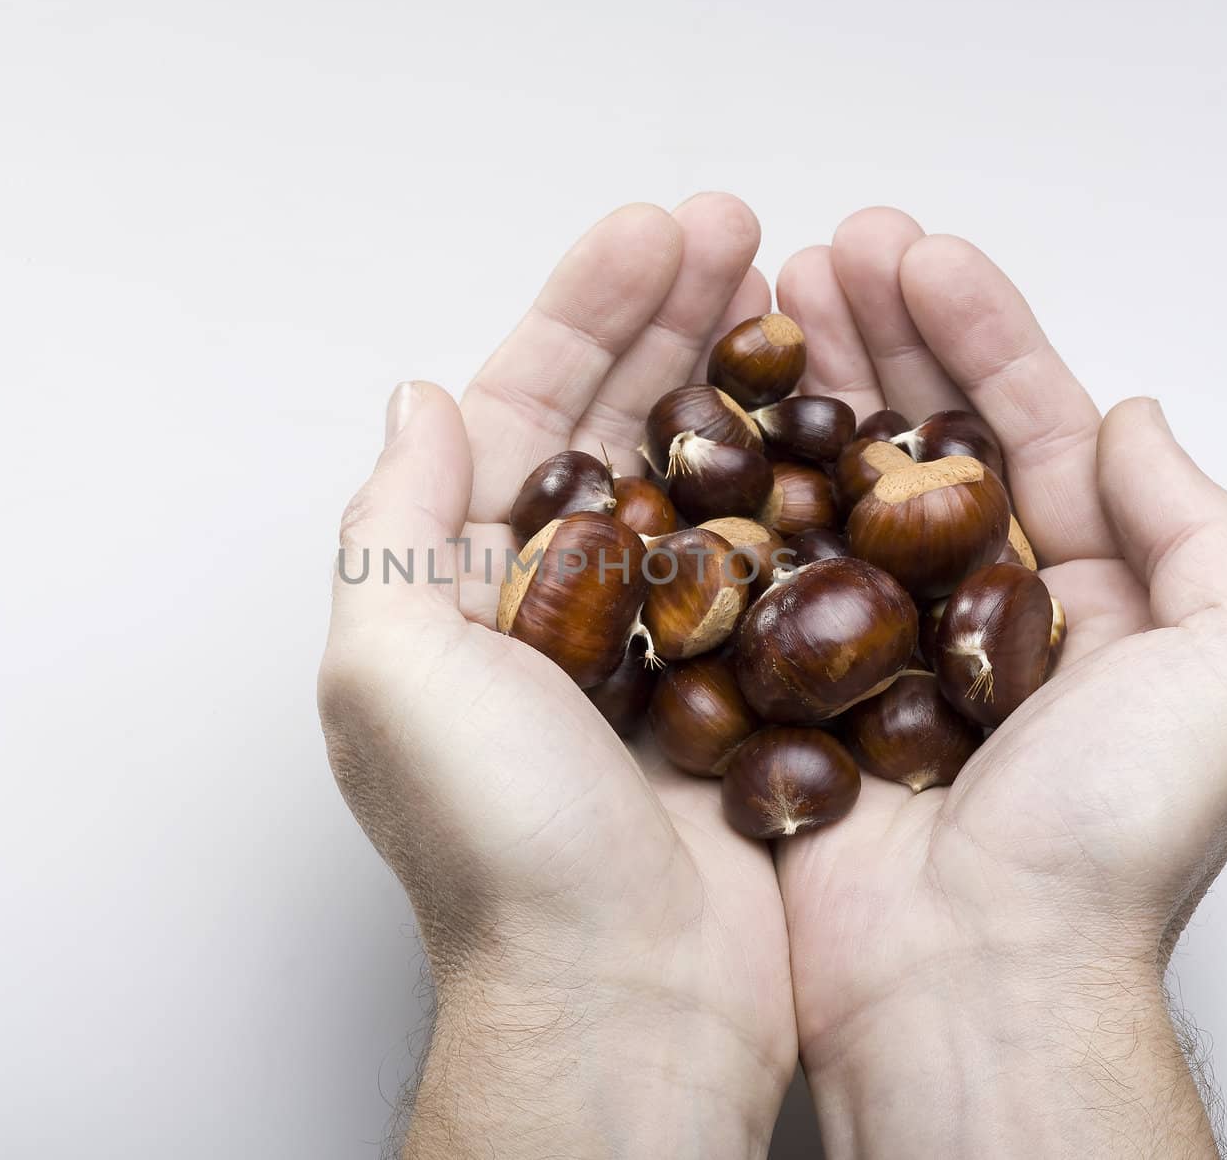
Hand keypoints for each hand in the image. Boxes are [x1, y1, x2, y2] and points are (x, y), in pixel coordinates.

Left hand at [318, 196, 795, 1158]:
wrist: (623, 994)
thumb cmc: (499, 848)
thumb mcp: (394, 667)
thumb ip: (396, 523)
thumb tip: (415, 398)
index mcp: (462, 583)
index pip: (523, 407)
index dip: (586, 311)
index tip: (657, 233)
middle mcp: (554, 603)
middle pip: (618, 422)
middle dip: (671, 320)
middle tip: (740, 232)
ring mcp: (652, 641)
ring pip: (700, 473)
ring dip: (740, 380)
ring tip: (792, 294)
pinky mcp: (735, 685)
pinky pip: (767, 556)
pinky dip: (796, 482)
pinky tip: (832, 423)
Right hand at [772, 209, 1226, 1156]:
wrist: (975, 974)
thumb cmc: (1112, 839)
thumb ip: (1198, 529)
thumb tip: (1131, 415)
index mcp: (1082, 595)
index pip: (1028, 426)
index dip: (979, 331)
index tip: (920, 255)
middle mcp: (974, 609)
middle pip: (923, 436)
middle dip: (882, 335)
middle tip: (828, 252)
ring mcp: (877, 644)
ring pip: (837, 485)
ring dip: (807, 390)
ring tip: (767, 303)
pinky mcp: (794, 686)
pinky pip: (768, 568)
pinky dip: (744, 492)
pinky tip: (719, 424)